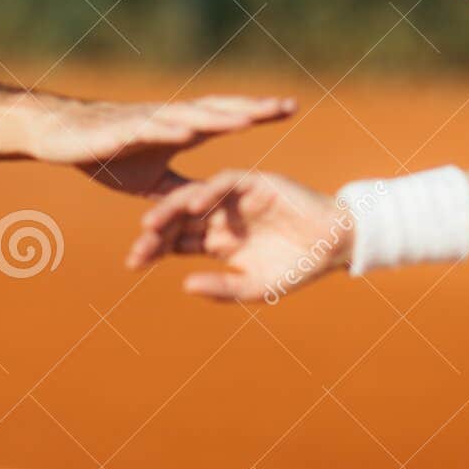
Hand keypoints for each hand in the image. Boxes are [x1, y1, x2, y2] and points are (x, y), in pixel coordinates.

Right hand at [32, 96, 295, 196]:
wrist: (58, 136)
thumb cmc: (104, 153)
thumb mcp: (150, 180)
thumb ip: (180, 190)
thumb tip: (205, 207)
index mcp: (179, 129)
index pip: (226, 117)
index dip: (257, 112)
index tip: (291, 109)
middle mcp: (170, 119)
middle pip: (219, 110)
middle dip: (253, 107)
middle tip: (288, 104)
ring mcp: (148, 121)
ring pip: (191, 115)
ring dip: (222, 116)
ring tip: (251, 116)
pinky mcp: (123, 129)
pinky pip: (153, 128)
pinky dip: (173, 128)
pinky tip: (192, 129)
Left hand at [125, 170, 351, 300]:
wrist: (335, 247)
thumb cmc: (298, 269)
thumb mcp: (256, 286)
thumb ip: (223, 288)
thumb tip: (185, 285)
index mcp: (217, 241)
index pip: (176, 242)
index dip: (154, 251)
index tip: (132, 264)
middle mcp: (220, 216)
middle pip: (177, 220)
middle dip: (155, 232)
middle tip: (137, 246)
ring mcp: (235, 198)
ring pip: (193, 197)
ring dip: (171, 209)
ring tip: (150, 224)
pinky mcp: (254, 182)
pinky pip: (224, 181)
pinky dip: (208, 191)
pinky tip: (193, 206)